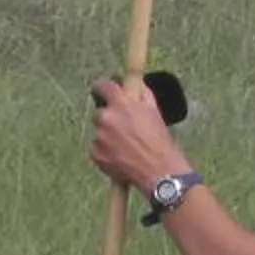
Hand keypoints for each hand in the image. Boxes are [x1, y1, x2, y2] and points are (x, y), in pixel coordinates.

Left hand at [90, 76, 185, 192]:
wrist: (158, 170)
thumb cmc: (159, 141)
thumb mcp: (154, 111)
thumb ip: (141, 94)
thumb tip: (135, 84)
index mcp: (121, 104)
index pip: (101, 85)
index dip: (103, 87)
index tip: (104, 90)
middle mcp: (106, 118)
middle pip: (100, 112)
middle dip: (110, 117)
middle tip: (125, 127)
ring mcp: (98, 137)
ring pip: (99, 131)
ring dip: (108, 135)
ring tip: (126, 145)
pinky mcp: (95, 153)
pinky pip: (97, 147)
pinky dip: (106, 150)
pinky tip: (121, 155)